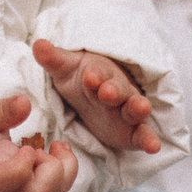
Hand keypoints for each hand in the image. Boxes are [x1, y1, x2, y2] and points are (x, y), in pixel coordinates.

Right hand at [0, 93, 78, 191]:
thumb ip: (1, 110)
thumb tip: (24, 103)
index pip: (7, 180)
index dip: (22, 166)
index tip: (26, 147)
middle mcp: (9, 186)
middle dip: (53, 167)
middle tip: (41, 148)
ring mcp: (24, 189)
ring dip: (65, 167)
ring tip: (56, 145)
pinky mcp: (35, 186)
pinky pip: (60, 186)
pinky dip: (68, 167)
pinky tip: (57, 148)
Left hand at [34, 39, 161, 154]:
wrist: (96, 94)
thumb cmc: (81, 79)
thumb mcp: (65, 70)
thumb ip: (53, 60)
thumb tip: (37, 44)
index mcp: (100, 76)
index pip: (99, 75)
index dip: (94, 76)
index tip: (88, 76)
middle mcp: (117, 91)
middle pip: (119, 90)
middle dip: (114, 91)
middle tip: (107, 92)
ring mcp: (126, 111)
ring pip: (135, 109)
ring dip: (139, 108)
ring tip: (143, 108)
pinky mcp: (132, 131)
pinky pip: (143, 135)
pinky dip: (149, 140)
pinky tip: (154, 147)